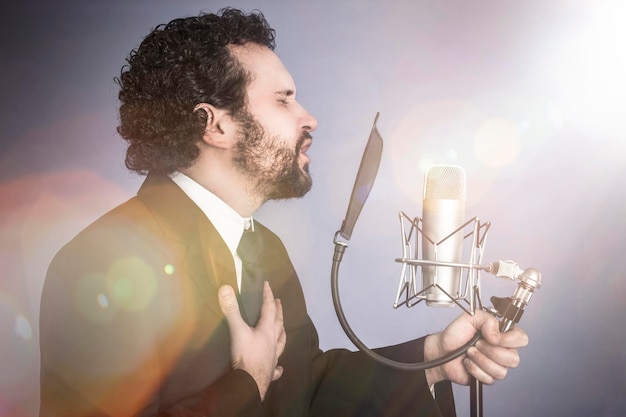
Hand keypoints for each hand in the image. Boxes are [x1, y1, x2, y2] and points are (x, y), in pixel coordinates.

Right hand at [218, 281, 286, 399]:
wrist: (249, 384)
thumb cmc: (245, 356)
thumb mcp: (237, 331)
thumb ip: (232, 310)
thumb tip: (225, 288)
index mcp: (267, 330)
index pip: (269, 308)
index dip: (268, 295)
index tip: (268, 285)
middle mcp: (273, 342)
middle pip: (278, 323)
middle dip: (278, 311)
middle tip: (279, 302)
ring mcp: (273, 358)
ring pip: (281, 342)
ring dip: (282, 333)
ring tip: (284, 328)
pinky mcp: (270, 372)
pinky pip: (276, 368)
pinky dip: (278, 366)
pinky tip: (280, 368)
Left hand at [424, 309, 527, 386]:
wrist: (442, 350)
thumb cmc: (456, 334)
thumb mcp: (470, 318)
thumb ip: (487, 320)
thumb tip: (497, 335)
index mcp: (502, 334)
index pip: (521, 339)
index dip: (509, 340)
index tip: (491, 337)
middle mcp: (503, 350)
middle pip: (514, 359)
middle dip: (491, 351)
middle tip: (477, 344)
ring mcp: (496, 365)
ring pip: (502, 371)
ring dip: (481, 360)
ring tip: (470, 352)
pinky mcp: (488, 377)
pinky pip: (490, 379)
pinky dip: (475, 369)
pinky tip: (468, 363)